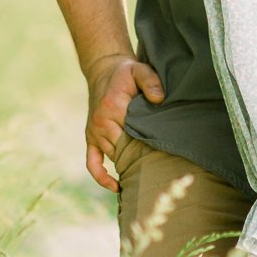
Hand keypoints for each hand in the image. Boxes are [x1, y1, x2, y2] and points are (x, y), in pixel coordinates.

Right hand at [83, 53, 164, 191]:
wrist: (104, 70)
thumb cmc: (126, 72)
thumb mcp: (140, 69)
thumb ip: (151, 81)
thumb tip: (160, 100)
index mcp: (114, 106)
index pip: (134, 131)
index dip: (150, 141)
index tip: (166, 150)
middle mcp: (101, 122)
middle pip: (124, 147)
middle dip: (141, 156)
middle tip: (162, 167)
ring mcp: (94, 132)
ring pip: (113, 156)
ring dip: (127, 166)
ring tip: (149, 176)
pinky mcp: (90, 138)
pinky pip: (92, 162)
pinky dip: (101, 176)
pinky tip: (116, 187)